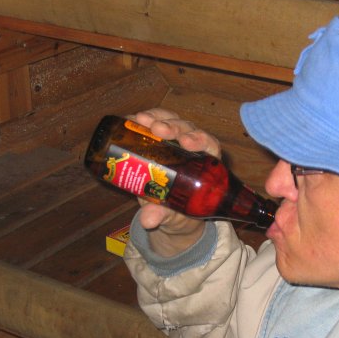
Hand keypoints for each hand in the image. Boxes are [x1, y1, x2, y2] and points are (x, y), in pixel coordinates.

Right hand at [130, 108, 220, 256]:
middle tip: (158, 129)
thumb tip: (148, 220)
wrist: (166, 211)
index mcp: (205, 163)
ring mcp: (173, 141)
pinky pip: (151, 124)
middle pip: (187, 129)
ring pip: (170, 120)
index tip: (186, 142)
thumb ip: (164, 216)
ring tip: (141, 120)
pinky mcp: (155, 139)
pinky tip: (130, 120)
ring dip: (157, 117)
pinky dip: (141, 121)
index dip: (199, 139)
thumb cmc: (179, 212)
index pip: (208, 144)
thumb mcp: (173, 217)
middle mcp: (191, 148)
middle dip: (173, 126)